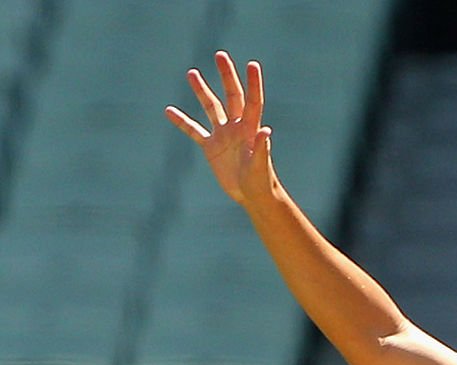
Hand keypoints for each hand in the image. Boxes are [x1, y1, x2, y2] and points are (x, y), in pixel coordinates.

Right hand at [164, 51, 274, 204]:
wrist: (251, 195)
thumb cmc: (261, 181)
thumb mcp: (261, 166)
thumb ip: (263, 148)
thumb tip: (266, 131)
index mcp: (250, 128)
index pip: (252, 101)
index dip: (253, 83)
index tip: (252, 64)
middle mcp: (237, 127)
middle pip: (231, 96)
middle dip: (226, 76)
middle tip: (220, 55)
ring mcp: (223, 135)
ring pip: (210, 108)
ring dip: (202, 91)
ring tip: (192, 73)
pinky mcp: (211, 147)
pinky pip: (194, 131)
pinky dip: (182, 122)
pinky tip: (169, 111)